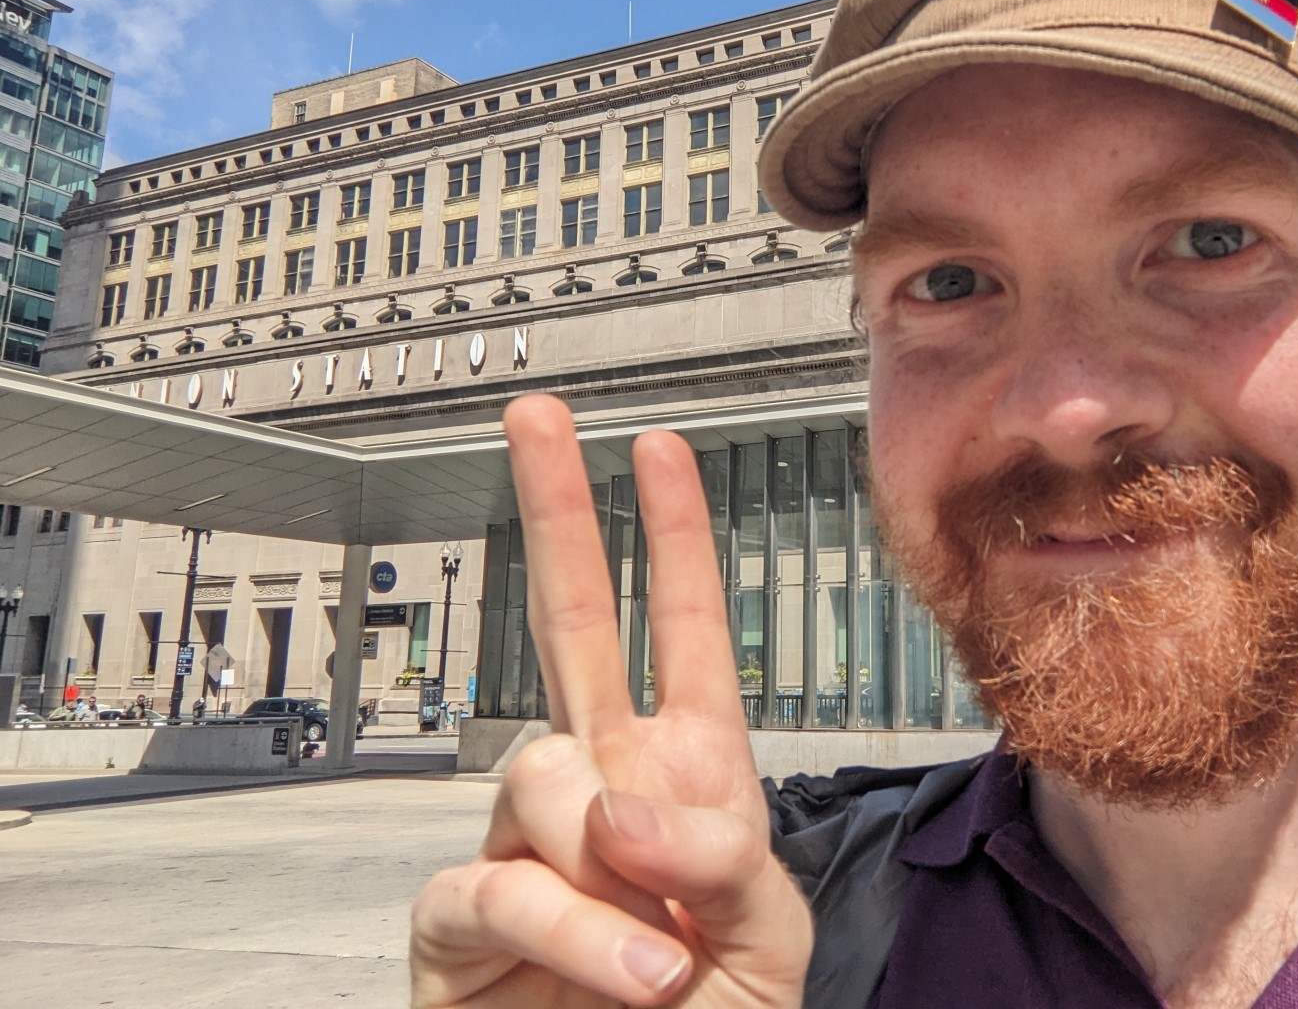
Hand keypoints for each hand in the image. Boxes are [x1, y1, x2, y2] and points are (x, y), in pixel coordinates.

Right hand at [410, 395, 812, 1006]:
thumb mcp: (761, 931)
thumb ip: (717, 856)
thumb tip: (615, 804)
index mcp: (687, 771)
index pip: (684, 630)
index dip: (677, 538)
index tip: (661, 448)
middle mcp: (600, 786)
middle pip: (570, 622)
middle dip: (559, 512)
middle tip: (538, 417)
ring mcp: (527, 844)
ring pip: (540, 775)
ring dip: (609, 866)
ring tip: (666, 959)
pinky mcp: (463, 922)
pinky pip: (497, 888)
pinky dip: (568, 931)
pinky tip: (624, 970)